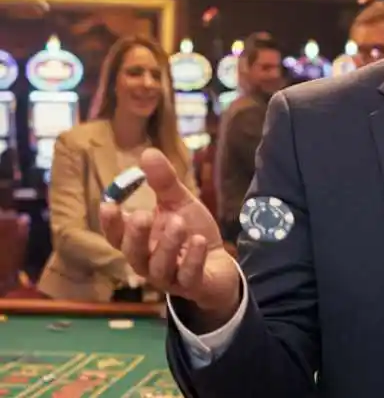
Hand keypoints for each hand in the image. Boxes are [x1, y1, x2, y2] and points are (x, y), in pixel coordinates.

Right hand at [100, 149, 240, 323]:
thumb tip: (148, 152)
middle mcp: (149, 262)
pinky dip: (193, 260)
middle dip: (136, 236)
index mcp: (141, 241)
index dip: (110, 223)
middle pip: (133, 254)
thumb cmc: (191, 233)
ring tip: (179, 223)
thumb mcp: (179, 204)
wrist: (219, 265)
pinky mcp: (193, 287)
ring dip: (167, 245)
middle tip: (143, 215)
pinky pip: (188, 277)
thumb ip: (164, 183)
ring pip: (160, 268)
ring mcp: (170, 277)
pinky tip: (199, 241)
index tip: (108, 204)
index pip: (117, 236)